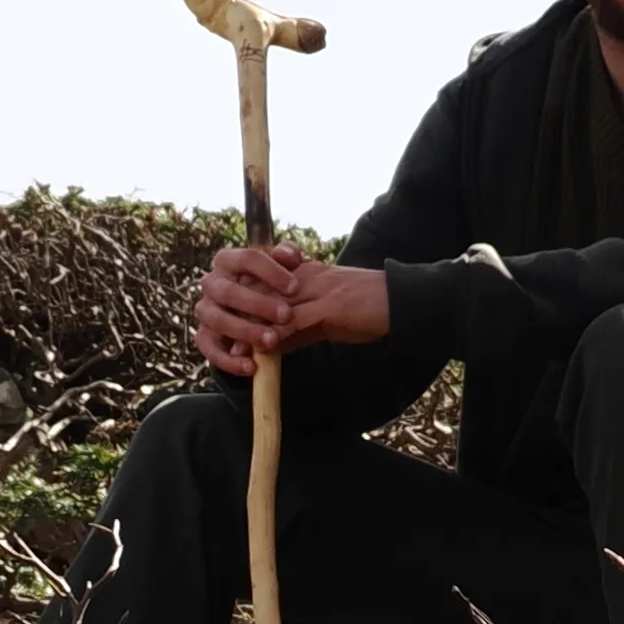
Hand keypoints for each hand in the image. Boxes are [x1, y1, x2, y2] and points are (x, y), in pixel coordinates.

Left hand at [194, 242, 390, 373]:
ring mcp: (318, 288)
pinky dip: (277, 335)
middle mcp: (307, 276)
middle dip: (240, 317)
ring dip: (252, 328)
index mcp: (305, 274)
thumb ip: (299, 328)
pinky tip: (264, 349)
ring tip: (236, 349)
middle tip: (222, 339)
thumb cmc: (367, 310)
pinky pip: (295, 319)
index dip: (244, 305)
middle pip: (262, 292)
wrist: (401, 303)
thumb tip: (273, 346)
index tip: (227, 327)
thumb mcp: (327, 317)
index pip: (264, 284)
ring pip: (273, 305)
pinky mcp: (330, 305)